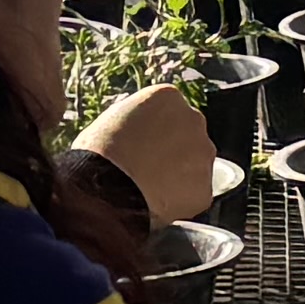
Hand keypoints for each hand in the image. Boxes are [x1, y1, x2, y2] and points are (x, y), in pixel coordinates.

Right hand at [74, 83, 220, 222]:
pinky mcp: (205, 189)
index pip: (169, 112)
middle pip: (188, 137)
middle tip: (149, 169)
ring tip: (151, 191)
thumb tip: (139, 128)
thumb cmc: (99, 153)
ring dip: (180, 176)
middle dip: (173, 152)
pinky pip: (195, 195)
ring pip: (196, 166)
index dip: (154, 132)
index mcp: (168, 98)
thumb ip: (137, 119)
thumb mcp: (112, 120)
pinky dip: (181, 202)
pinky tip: (158, 206)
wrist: (105, 189)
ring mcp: (203, 155)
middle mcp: (193, 120)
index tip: (143, 146)